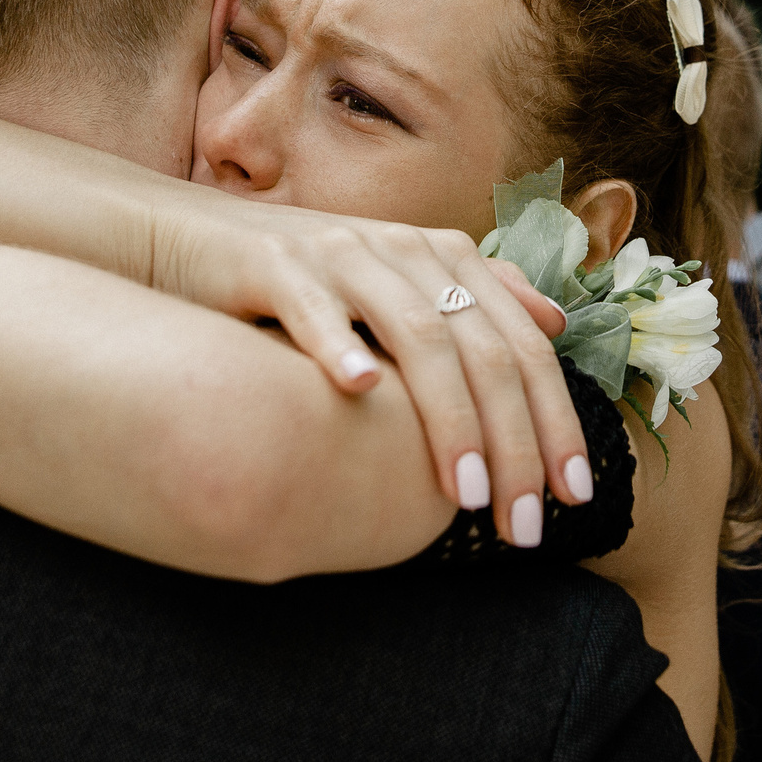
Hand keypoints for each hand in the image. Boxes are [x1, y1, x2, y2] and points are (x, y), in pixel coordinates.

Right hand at [149, 195, 590, 546]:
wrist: (189, 239)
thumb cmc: (303, 281)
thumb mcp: (400, 284)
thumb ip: (479, 298)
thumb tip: (556, 322)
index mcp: (445, 258)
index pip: (523, 345)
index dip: (555, 418)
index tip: (571, 493)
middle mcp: (404, 251)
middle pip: (483, 350)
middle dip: (513, 442)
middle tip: (522, 522)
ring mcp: (341, 255)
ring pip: (419, 335)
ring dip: (449, 418)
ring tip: (465, 493)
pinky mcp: (276, 265)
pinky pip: (315, 309)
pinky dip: (340, 347)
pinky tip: (360, 394)